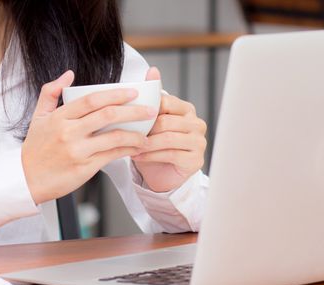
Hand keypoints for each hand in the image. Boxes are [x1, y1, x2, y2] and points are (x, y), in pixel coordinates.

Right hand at [22, 71, 156, 203]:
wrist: (27, 180)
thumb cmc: (35, 149)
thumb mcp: (38, 117)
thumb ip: (51, 92)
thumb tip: (69, 75)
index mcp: (60, 117)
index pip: (92, 100)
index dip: (115, 94)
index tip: (133, 93)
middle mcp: (69, 132)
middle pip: (107, 115)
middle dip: (133, 111)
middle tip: (150, 110)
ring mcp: (78, 150)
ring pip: (114, 137)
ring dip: (135, 135)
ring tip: (148, 134)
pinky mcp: (85, 168)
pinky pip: (112, 156)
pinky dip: (127, 151)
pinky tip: (136, 148)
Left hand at [132, 67, 206, 191]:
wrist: (162, 174)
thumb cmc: (155, 144)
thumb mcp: (151, 120)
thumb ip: (152, 97)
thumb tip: (152, 70)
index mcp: (186, 109)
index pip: (165, 102)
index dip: (145, 110)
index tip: (127, 116)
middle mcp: (197, 124)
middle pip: (165, 121)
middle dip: (143, 128)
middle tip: (124, 133)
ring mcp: (199, 142)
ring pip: (167, 138)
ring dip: (145, 143)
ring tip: (129, 145)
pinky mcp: (196, 160)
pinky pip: (170, 154)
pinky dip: (150, 155)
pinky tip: (137, 156)